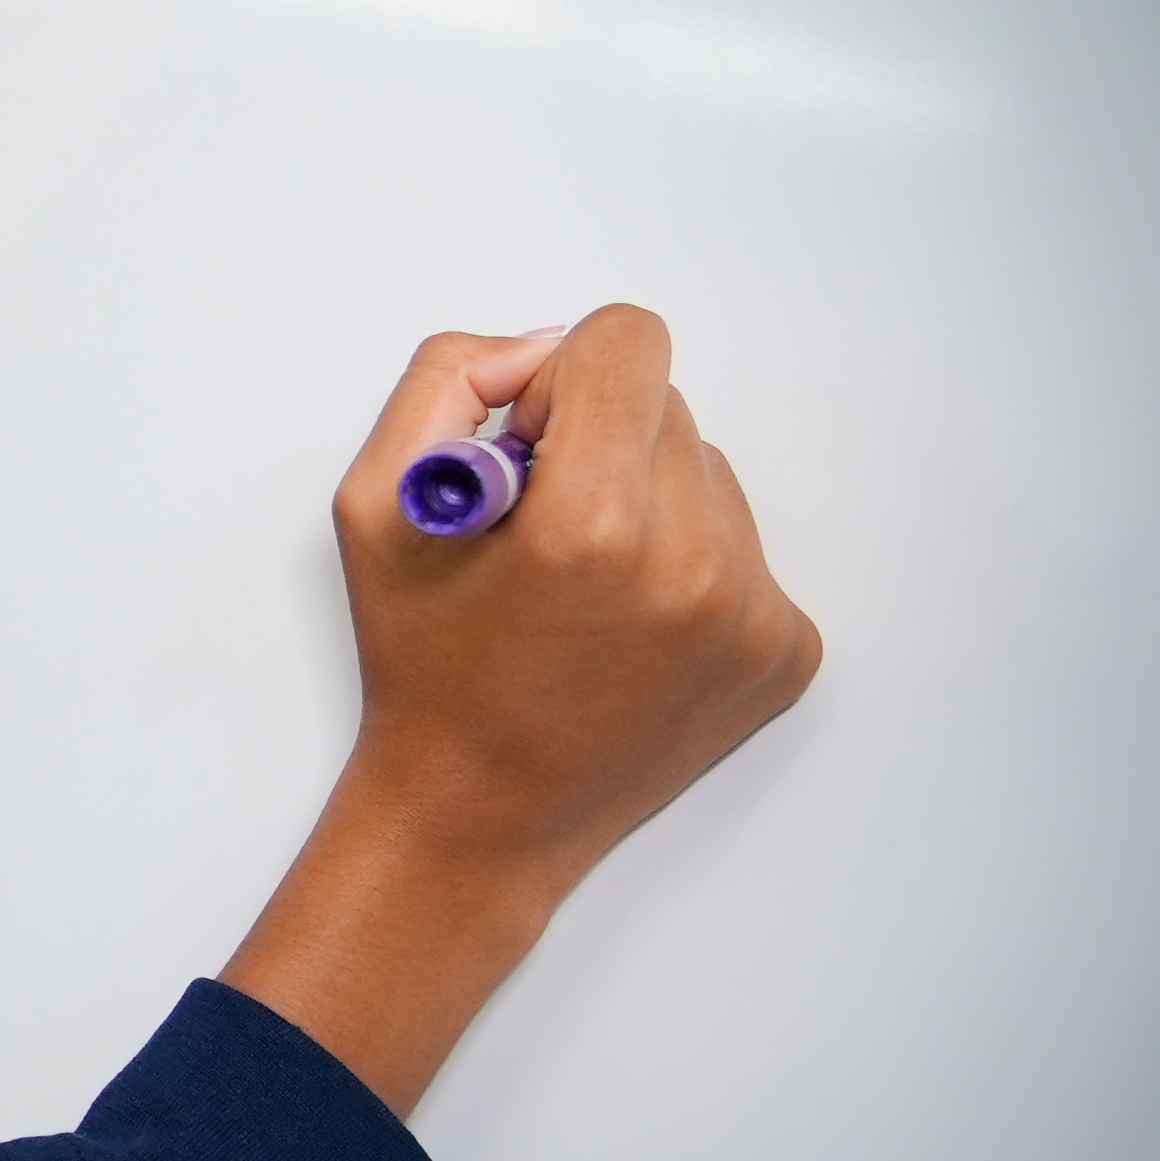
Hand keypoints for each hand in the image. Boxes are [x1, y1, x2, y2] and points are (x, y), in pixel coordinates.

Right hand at [223, 306, 822, 1113]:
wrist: (478, 819)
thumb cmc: (421, 669)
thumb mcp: (375, 506)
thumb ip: (446, 384)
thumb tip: (543, 351)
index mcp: (591, 524)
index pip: (629, 341)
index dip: (560, 382)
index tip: (528, 448)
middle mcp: (694, 566)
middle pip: (668, 408)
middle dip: (598, 447)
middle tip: (537, 537)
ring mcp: (752, 616)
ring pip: (710, 477)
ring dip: (648, 506)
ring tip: (580, 593)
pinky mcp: (784, 654)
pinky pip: (746, 551)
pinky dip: (685, 573)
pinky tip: (626, 633)